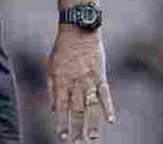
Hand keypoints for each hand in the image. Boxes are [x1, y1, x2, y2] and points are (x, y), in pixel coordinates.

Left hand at [47, 26, 115, 140]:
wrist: (78, 29)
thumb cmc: (63, 48)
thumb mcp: (51, 66)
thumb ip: (52, 87)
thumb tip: (53, 109)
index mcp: (61, 80)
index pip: (60, 106)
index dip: (61, 122)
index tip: (61, 136)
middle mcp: (75, 81)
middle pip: (76, 109)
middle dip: (75, 128)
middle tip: (75, 142)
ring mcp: (89, 79)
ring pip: (90, 105)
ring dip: (91, 123)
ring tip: (92, 138)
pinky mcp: (101, 75)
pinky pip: (106, 93)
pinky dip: (109, 107)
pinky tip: (110, 120)